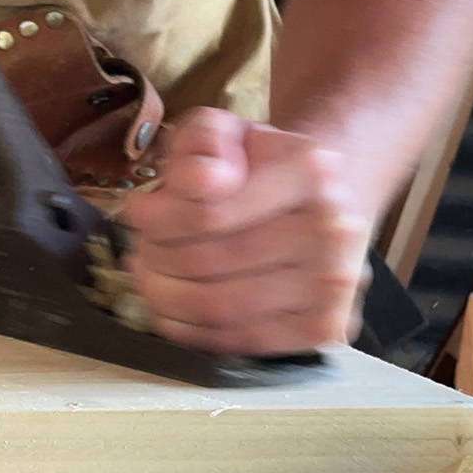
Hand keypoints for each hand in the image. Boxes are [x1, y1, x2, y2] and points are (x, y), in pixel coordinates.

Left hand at [122, 108, 372, 354]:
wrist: (315, 203)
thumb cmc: (256, 167)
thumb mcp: (223, 131)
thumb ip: (201, 141)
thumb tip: (203, 179)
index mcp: (311, 171)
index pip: (209, 212)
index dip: (156, 218)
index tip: (138, 210)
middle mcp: (334, 229)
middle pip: (206, 262)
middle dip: (154, 257)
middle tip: (139, 248)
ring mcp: (334, 284)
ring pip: (216, 306)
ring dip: (163, 294)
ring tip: (150, 274)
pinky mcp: (323, 328)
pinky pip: (236, 340)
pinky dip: (188, 329)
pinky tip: (172, 307)